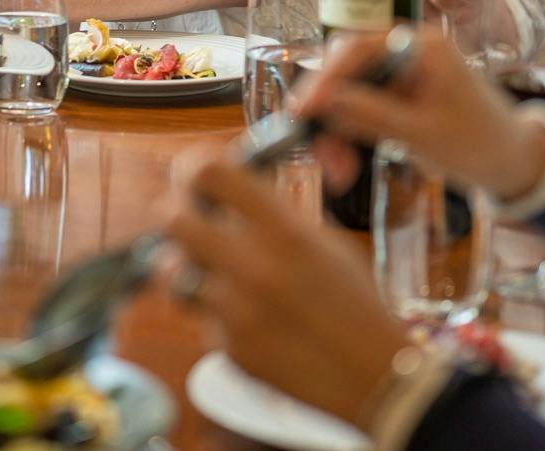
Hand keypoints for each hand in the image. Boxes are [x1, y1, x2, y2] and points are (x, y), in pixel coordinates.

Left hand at [167, 158, 409, 427]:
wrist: (374, 378)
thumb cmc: (356, 304)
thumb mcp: (326, 243)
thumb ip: (277, 215)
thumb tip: (234, 189)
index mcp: (284, 231)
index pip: (211, 173)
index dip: (192, 167)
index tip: (193, 174)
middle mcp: (254, 266)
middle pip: (171, 218)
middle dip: (176, 213)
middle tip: (189, 217)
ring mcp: (236, 311)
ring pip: (172, 270)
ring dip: (184, 264)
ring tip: (209, 267)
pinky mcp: (229, 348)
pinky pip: (200, 314)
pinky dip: (214, 309)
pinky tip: (246, 313)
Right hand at [299, 27, 544, 203]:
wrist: (513, 163)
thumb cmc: (480, 143)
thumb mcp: (425, 134)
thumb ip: (374, 115)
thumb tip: (325, 103)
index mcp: (420, 46)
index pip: (358, 49)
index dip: (325, 78)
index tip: (302, 110)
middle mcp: (403, 52)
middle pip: (345, 70)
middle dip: (326, 112)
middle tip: (317, 153)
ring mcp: (397, 75)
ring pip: (345, 94)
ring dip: (334, 131)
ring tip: (337, 172)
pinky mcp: (394, 97)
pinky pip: (357, 111)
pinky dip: (347, 136)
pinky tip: (345, 166)